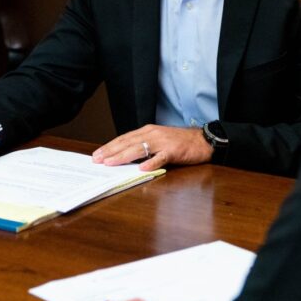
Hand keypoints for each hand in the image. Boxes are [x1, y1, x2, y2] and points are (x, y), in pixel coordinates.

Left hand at [92, 124, 212, 170]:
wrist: (203, 140)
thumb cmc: (181, 142)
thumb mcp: (159, 141)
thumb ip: (144, 147)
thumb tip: (126, 157)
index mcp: (148, 131)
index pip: (124, 138)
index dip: (110, 146)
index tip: (97, 154)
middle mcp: (153, 134)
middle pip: (128, 143)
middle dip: (111, 152)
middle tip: (97, 160)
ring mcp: (163, 142)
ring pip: (139, 149)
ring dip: (123, 156)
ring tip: (111, 163)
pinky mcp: (174, 151)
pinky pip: (160, 158)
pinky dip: (151, 163)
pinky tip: (141, 169)